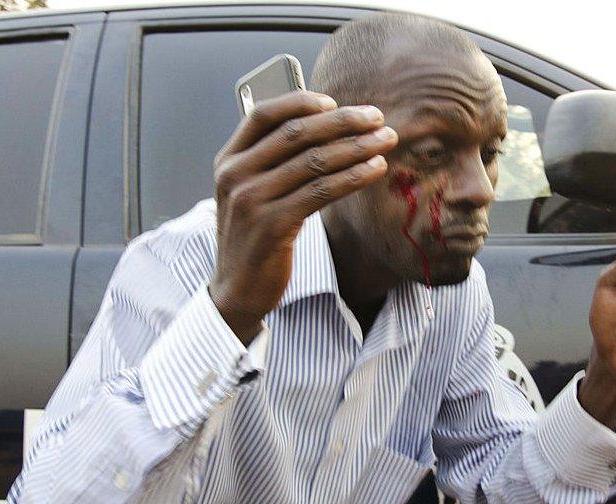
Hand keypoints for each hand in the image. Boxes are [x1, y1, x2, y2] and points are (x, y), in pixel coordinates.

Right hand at [210, 91, 398, 343]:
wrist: (238, 289)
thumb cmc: (254, 236)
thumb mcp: (252, 193)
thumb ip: (274, 161)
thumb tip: (325, 126)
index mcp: (229, 160)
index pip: (263, 115)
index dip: (301, 103)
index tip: (335, 101)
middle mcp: (235, 175)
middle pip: (296, 134)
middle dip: (342, 121)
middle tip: (377, 117)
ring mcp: (251, 200)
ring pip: (314, 161)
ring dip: (356, 147)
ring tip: (386, 141)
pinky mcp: (271, 225)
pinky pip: (320, 191)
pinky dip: (352, 176)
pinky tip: (375, 170)